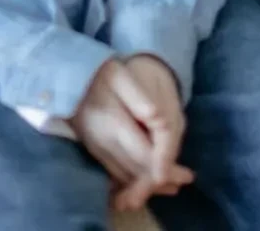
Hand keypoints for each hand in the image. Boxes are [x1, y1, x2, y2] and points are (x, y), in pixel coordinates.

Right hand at [70, 57, 191, 211]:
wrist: (73, 80)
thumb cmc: (104, 75)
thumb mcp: (121, 77)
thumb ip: (141, 99)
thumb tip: (156, 118)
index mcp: (112, 122)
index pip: (144, 153)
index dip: (165, 165)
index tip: (187, 174)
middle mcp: (103, 142)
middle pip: (137, 170)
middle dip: (162, 178)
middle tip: (186, 179)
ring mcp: (96, 150)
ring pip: (126, 176)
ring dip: (149, 183)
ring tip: (174, 183)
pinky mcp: (94, 153)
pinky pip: (115, 174)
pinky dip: (134, 180)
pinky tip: (150, 180)